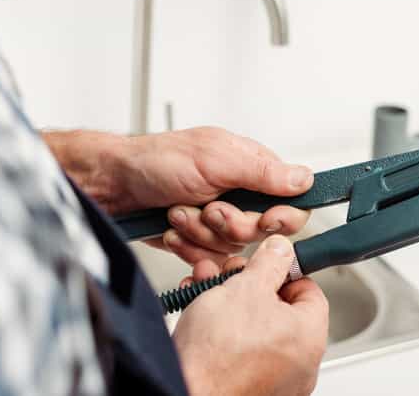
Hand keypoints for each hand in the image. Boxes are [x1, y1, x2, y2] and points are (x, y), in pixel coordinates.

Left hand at [44, 127, 312, 265]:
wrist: (113, 187)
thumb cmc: (158, 161)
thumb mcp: (216, 160)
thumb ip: (262, 172)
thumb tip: (304, 178)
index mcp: (251, 168)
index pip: (291, 201)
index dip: (281, 217)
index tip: (264, 219)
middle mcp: (239, 195)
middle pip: (263, 231)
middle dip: (232, 225)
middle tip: (211, 210)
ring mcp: (218, 220)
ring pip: (233, 248)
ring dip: (203, 233)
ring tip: (181, 212)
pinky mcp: (199, 241)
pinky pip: (209, 260)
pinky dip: (189, 247)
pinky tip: (174, 229)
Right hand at [173, 235, 327, 395]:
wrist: (184, 393)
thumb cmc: (217, 355)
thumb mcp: (246, 288)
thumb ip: (269, 263)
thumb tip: (281, 250)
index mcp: (309, 337)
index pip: (309, 290)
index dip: (283, 271)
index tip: (262, 264)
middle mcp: (298, 364)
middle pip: (279, 309)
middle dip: (247, 284)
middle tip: (228, 276)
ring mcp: (274, 380)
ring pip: (255, 328)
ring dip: (229, 303)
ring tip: (204, 290)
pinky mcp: (248, 388)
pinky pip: (241, 351)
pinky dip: (222, 331)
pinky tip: (199, 315)